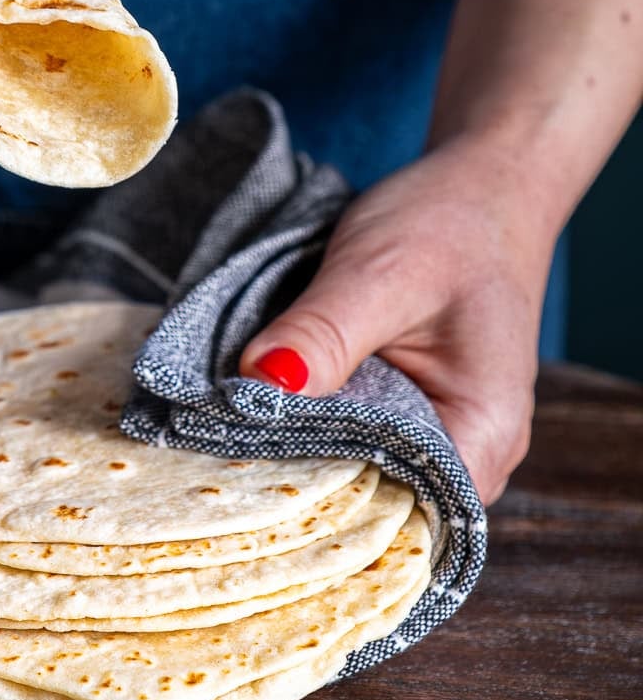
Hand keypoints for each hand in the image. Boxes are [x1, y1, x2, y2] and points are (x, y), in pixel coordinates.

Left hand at [238, 138, 557, 503]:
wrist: (483, 185)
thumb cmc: (451, 223)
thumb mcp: (380, 273)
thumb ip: (323, 334)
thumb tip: (257, 384)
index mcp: (483, 435)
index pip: (398, 514)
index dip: (318, 503)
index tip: (242, 476)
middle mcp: (470, 454)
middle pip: (372, 504)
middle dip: (296, 482)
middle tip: (214, 455)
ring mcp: (437, 437)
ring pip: (355, 472)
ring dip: (296, 453)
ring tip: (226, 437)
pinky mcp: (405, 414)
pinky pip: (351, 441)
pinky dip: (307, 427)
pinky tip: (258, 413)